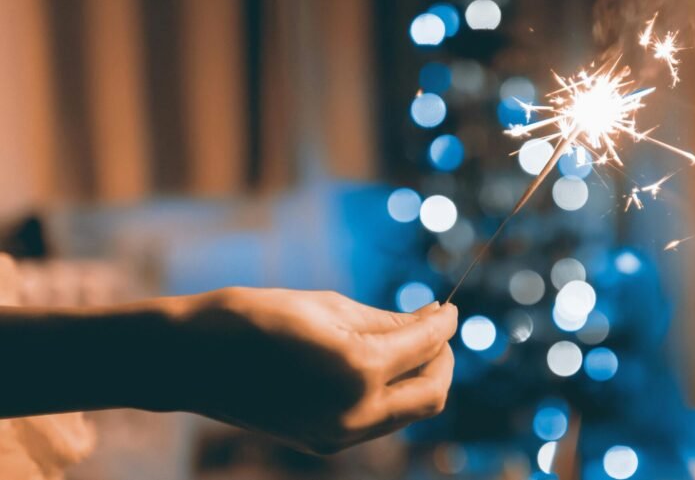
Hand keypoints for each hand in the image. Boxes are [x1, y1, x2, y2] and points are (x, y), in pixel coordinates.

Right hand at [163, 288, 456, 453]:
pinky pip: (378, 420)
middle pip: (431, 395)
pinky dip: (390, 394)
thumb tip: (434, 319)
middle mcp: (356, 412)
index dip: (444, 324)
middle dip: (443, 360)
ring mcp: (340, 435)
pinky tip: (378, 366)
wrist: (190, 360)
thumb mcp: (328, 306)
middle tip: (436, 329)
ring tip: (408, 344)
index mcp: (359, 369)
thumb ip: (388, 320)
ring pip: (408, 413)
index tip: (449, 307)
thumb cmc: (255, 317)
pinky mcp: (324, 442)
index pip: (426, 346)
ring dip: (419, 379)